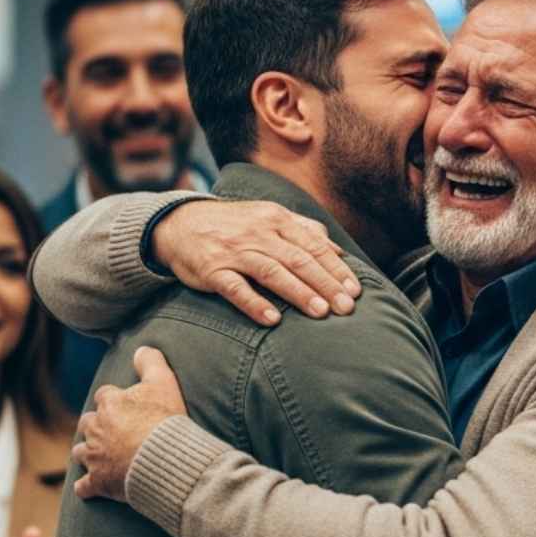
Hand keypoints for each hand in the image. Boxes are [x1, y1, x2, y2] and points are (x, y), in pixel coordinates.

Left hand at [74, 346, 186, 502]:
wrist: (163, 459)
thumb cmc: (164, 420)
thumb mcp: (163, 382)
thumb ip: (151, 361)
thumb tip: (141, 348)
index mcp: (109, 403)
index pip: (105, 396)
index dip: (114, 400)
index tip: (125, 406)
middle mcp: (96, 428)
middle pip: (88, 423)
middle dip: (96, 426)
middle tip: (111, 431)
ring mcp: (95, 456)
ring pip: (81, 452)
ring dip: (87, 453)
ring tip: (98, 457)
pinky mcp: (98, 481)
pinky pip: (84, 486)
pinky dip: (86, 487)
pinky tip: (89, 488)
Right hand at [153, 200, 361, 326]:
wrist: (180, 223)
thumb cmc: (234, 225)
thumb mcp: (269, 217)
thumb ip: (304, 230)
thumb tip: (338, 250)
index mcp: (276, 219)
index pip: (313, 246)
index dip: (336, 269)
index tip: (355, 291)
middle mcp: (258, 233)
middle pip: (298, 260)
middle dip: (326, 284)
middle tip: (347, 308)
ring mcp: (234, 252)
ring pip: (272, 272)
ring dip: (298, 293)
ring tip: (321, 312)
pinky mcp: (212, 270)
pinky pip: (235, 288)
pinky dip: (254, 303)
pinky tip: (272, 320)